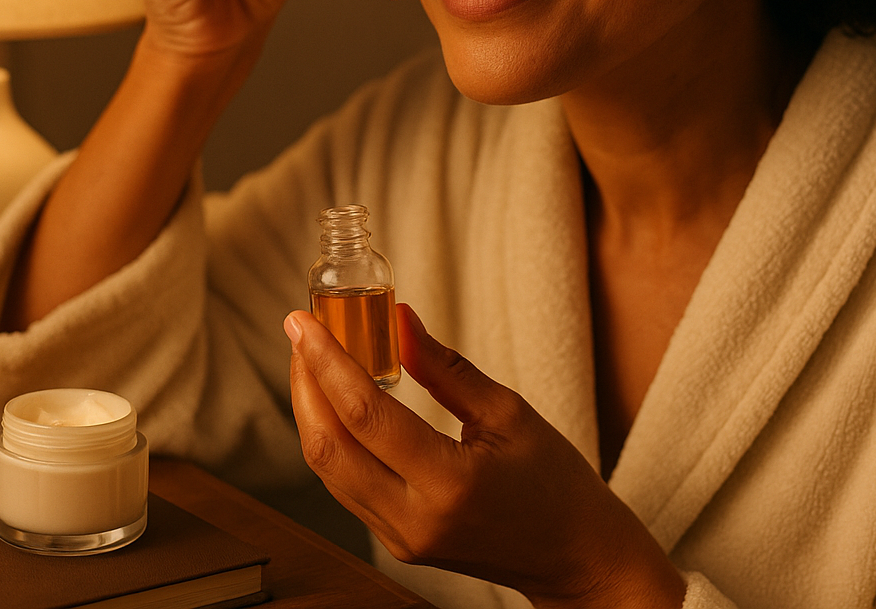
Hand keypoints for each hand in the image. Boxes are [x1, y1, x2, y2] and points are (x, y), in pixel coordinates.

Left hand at [285, 304, 686, 607]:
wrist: (573, 556)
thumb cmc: (554, 483)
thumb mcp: (508, 413)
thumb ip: (445, 368)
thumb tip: (399, 319)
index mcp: (450, 484)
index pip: (366, 416)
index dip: (327, 362)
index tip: (305, 322)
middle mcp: (415, 519)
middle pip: (329, 447)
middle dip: (306, 383)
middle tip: (301, 332)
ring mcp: (401, 538)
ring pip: (328, 470)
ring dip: (312, 409)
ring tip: (313, 358)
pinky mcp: (396, 542)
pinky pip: (346, 486)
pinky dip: (333, 438)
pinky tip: (335, 400)